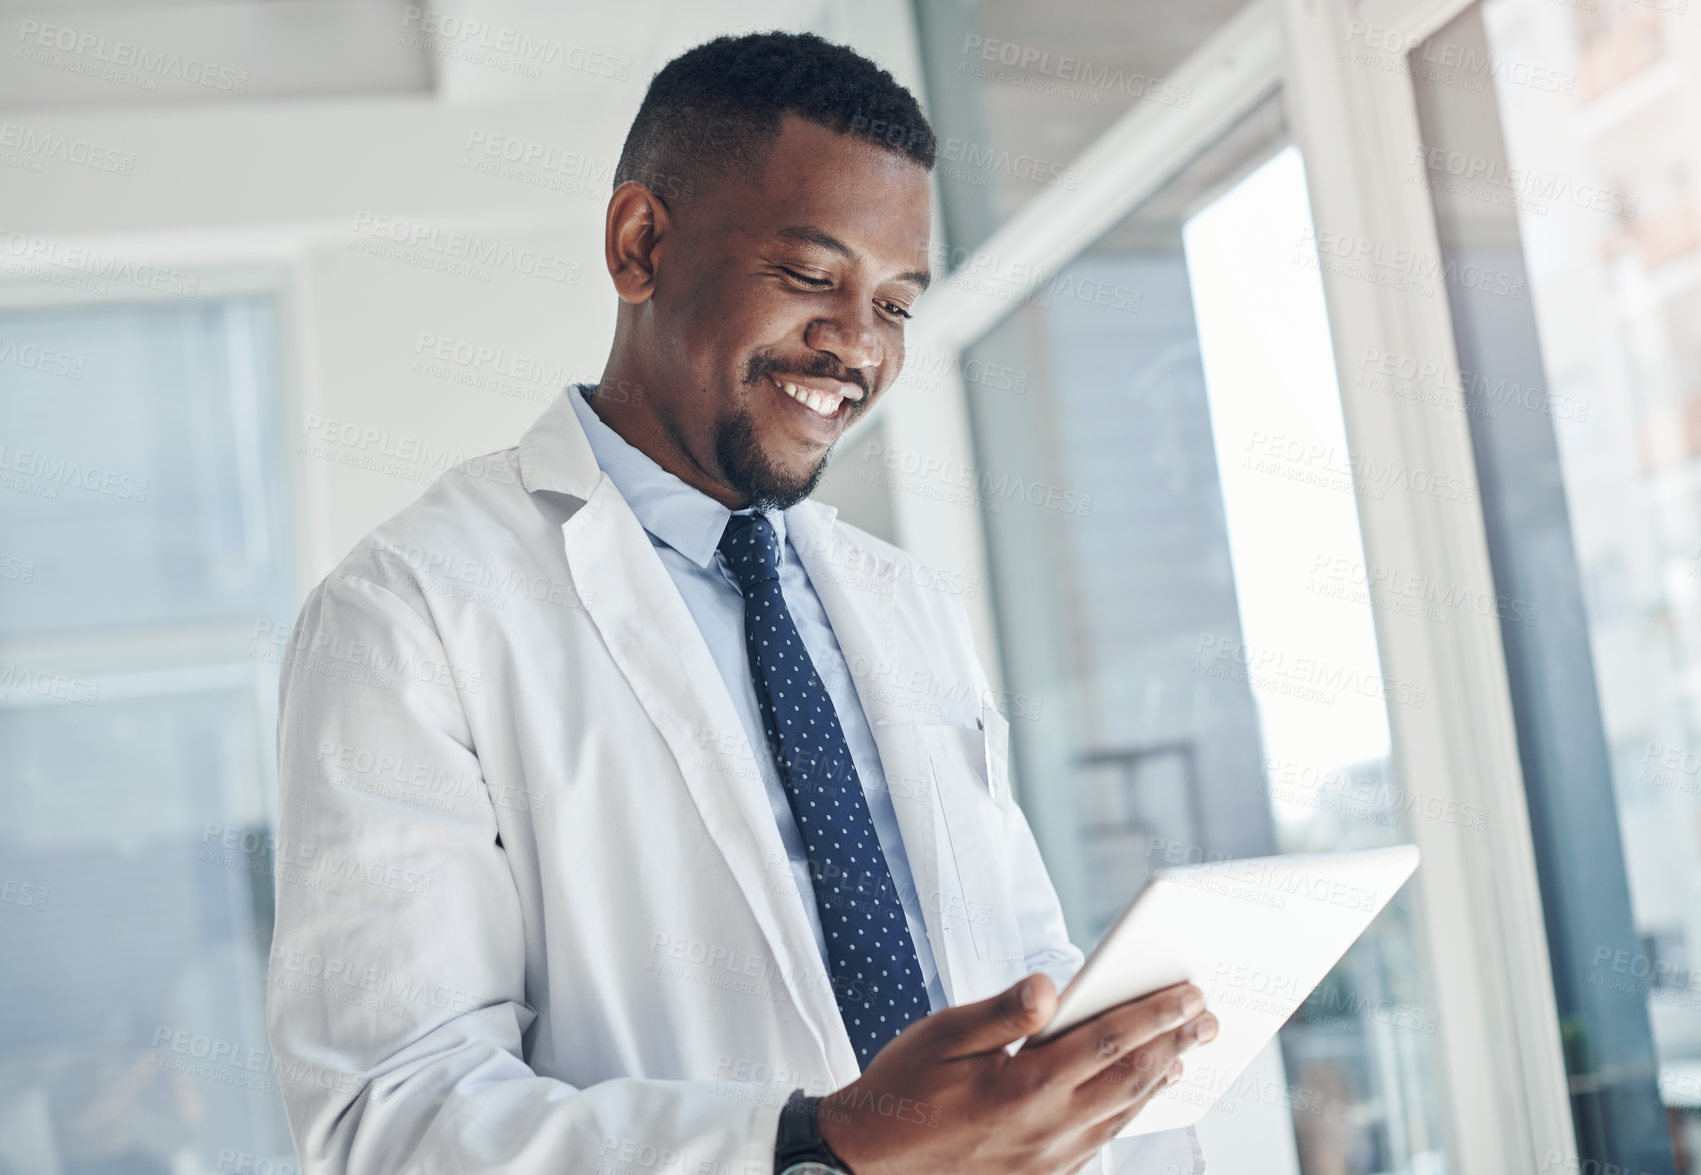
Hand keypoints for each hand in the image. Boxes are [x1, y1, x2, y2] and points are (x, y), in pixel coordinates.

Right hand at [814, 972, 1217, 1174]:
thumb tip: (1053, 985)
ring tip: (1186, 1050)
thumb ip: (1004, 1010)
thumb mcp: (943, 1035)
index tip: (1190, 991)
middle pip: (1132, 1079)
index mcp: (1025, 1085)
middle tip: (1207, 1016)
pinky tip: (1136, 1096)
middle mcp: (1047, 1127)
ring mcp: (1048, 1159)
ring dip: (1160, 1078)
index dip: (1155, 1013)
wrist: (870, 1165)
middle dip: (1174, 1042)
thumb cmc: (902, 1092)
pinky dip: (1128, 1113)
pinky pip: (1100, 1141)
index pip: (1110, 1041)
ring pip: (1122, 1114)